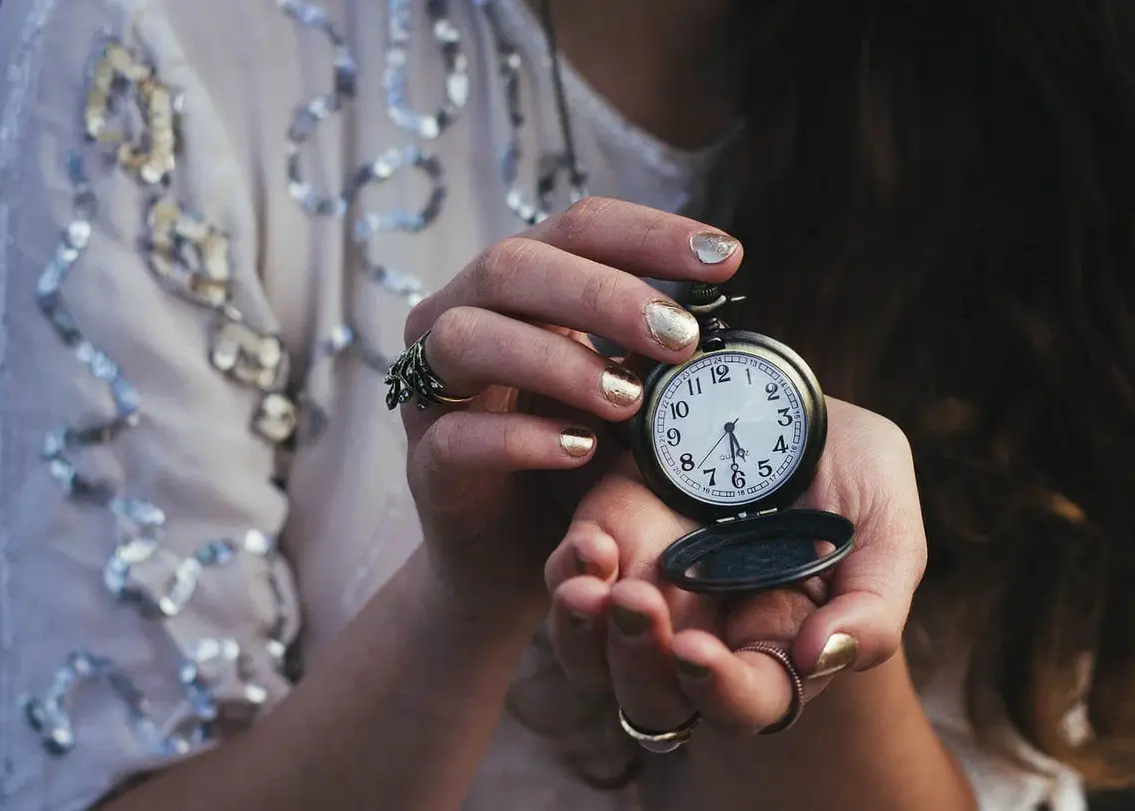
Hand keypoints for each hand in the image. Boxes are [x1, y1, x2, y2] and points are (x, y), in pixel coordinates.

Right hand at [398, 198, 742, 619]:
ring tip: (630, 401)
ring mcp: (434, 390)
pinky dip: (522, 438)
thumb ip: (654, 353)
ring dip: (558, 360)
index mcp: (517, 289)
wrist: (517, 560)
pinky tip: (581, 449)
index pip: (576, 228)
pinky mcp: (426, 462)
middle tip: (680, 337)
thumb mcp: (625, 395)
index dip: (650, 232)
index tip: (728, 258)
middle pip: (512, 264)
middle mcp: (461, 319)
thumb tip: (726, 319)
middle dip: (603, 293)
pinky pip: (456, 435)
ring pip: (468, 336)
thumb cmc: (575, 462)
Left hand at [543, 398, 926, 734]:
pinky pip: (566, 582)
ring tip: (590, 589)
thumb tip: (823, 657)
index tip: (697, 653)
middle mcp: (703, 635)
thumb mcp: (885, 527)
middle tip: (635, 604)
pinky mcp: (605, 544)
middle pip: (654, 699)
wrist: (781, 399)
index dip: (721, 693)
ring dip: (584, 634)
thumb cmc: (846, 473)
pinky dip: (567, 574)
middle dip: (637, 663)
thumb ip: (874, 605)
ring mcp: (647, 593)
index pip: (745, 704)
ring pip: (592, 657)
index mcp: (776, 649)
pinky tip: (590, 546)